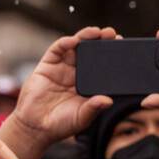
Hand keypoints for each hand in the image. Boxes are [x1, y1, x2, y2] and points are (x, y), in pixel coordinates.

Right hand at [0, 26, 116, 158]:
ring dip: (85, 37)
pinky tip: (73, 41)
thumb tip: (108, 100)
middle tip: (113, 34)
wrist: (35, 127)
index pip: (103, 66)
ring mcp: (61, 69)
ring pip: (75, 47)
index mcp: (88, 85)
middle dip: (102, 41)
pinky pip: (56, 50)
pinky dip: (65, 43)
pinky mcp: (46, 66)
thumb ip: (93, 108)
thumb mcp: (82, 118)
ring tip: (96, 32)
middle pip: (91, 52)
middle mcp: (76, 74)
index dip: (113, 56)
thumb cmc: (60, 125)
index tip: (124, 49)